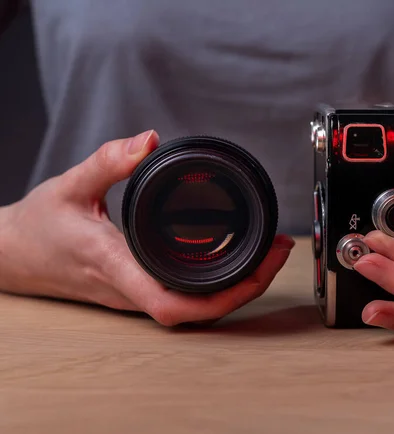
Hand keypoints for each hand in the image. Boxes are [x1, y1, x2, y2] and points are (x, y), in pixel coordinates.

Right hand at [0, 131, 293, 325]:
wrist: (14, 254)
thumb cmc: (39, 227)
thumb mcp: (70, 185)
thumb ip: (108, 160)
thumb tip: (147, 140)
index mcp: (117, 268)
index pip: (174, 305)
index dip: (224, 296)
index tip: (259, 267)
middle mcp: (131, 290)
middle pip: (199, 312)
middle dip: (247, 288)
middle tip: (278, 250)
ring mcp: (135, 295)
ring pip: (196, 309)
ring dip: (237, 288)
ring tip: (267, 255)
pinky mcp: (137, 290)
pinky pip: (184, 299)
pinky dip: (217, 286)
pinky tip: (236, 263)